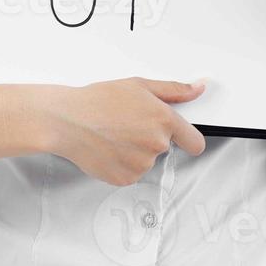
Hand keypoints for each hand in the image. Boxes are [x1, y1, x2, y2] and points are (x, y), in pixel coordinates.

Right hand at [41, 77, 206, 185]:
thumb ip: (173, 90)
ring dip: (133, 151)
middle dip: (148, 138)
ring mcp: (141, 164)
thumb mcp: (138, 85)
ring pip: (145, 161)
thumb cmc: (97, 101)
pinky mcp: (126, 179)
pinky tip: (107, 148)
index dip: (189, 140)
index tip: (183, 139)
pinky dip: (121, 164)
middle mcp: (156, 144)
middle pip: (163, 147)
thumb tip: (197, 89)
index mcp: (163, 120)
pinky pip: (130, 173)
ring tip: (112, 135)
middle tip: (126, 124)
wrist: (67, 121)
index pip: (195, 142)